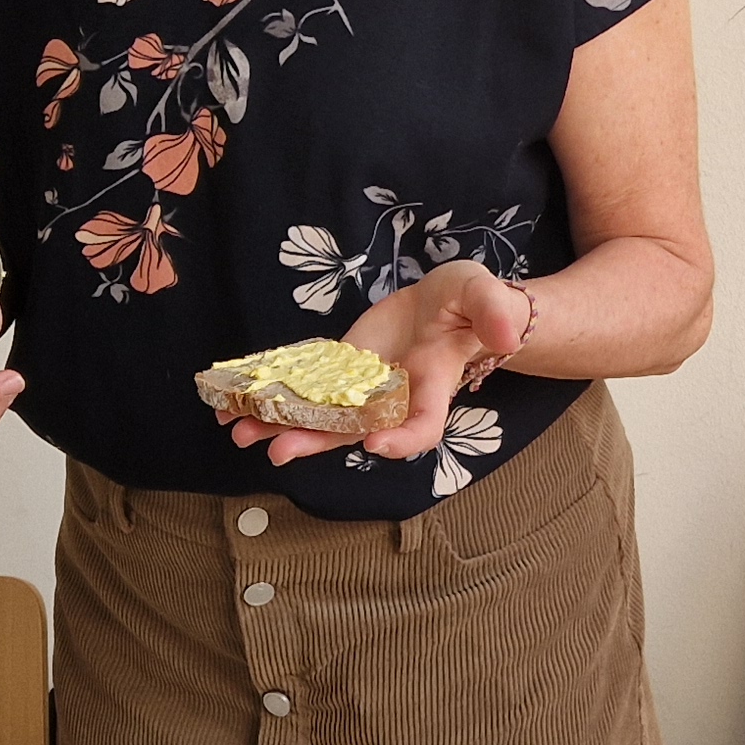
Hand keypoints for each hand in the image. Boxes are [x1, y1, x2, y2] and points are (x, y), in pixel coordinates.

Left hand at [224, 262, 527, 465]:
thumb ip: (493, 310)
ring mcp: (363, 389)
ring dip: (281, 428)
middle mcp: (394, 399)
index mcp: (433, 385)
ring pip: (323, 420)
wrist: (446, 303)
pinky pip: (308, 394)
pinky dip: (275, 402)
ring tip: (240, 432)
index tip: (373, 444)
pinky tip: (237, 405)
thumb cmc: (471, 301)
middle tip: (278, 450)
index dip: (402, 440)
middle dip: (317, 441)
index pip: (423, 426)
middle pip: (355, 432)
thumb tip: (507, 334)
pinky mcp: (340, 372)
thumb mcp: (483, 295)